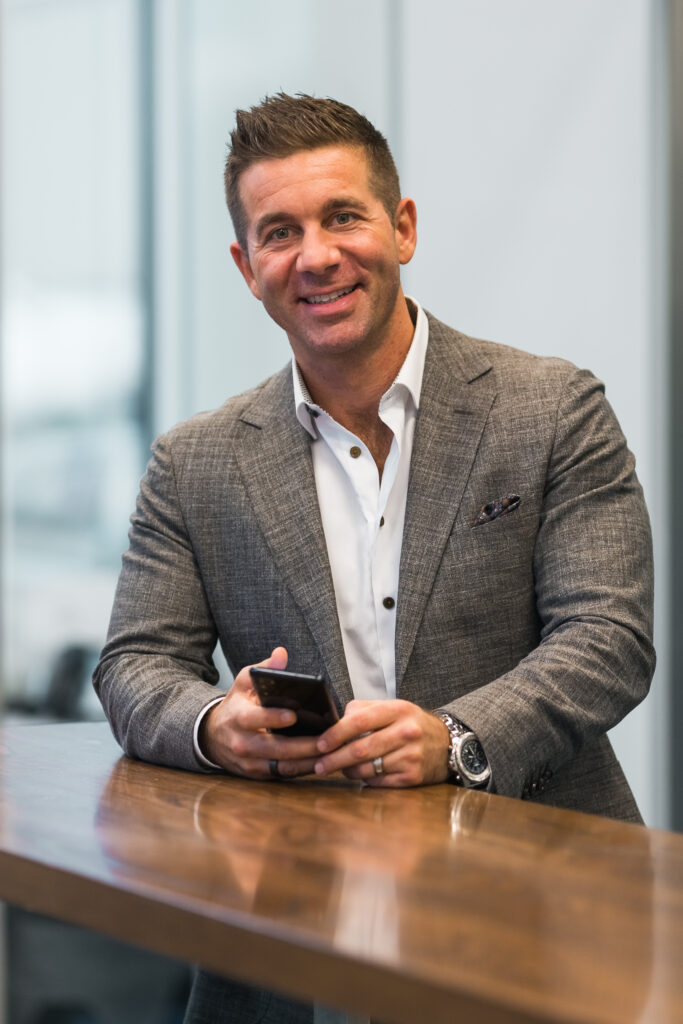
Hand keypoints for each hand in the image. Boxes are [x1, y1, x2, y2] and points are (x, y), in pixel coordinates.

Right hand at [199, 647, 320, 778]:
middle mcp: (242, 743)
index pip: (255, 718)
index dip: (274, 718)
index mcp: (238, 717)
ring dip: (309, 761)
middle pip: (276, 748)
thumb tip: (280, 654)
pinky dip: (303, 769)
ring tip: (332, 752)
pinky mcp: (257, 774)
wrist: (212, 736)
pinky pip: (283, 775)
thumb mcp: (242, 683)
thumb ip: (262, 669)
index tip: (294, 715)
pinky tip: (322, 762)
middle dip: (304, 746)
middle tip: (328, 739)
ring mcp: (250, 762)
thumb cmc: (235, 706)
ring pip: (283, 766)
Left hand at [314, 699, 449, 786]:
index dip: (336, 733)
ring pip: (367, 768)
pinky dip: (365, 780)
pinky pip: (379, 782)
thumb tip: (335, 722)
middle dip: (334, 759)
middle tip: (320, 765)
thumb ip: (364, 710)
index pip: (359, 720)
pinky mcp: (413, 776)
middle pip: (360, 749)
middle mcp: (406, 732)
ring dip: (348, 771)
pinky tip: (362, 775)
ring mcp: (411, 756)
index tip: (320, 744)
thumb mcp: (394, 708)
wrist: (448, 744)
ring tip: (340, 769)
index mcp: (398, 710)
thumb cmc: (412, 725)